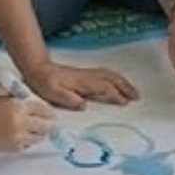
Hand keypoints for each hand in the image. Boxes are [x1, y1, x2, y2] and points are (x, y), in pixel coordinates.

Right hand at [0, 95, 54, 152]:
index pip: (43, 110)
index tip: (52, 115)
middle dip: (49, 125)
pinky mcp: (13, 147)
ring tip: (36, 130)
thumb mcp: (9, 100)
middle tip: (50, 124)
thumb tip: (43, 110)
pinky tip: (23, 135)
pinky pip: (28, 145)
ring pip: (39, 137)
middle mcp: (20, 122)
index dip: (49, 113)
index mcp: (19, 107)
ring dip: (40, 133)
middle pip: (46, 126)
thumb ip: (25, 104)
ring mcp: (17, 137)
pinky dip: (28, 140)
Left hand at [22, 59, 138, 109]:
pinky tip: (119, 84)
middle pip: (111, 79)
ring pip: (110, 75)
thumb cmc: (44, 83)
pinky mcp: (86, 74)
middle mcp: (87, 76)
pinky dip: (117, 79)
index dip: (115, 95)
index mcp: (81, 82)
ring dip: (123, 82)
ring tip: (133, 92)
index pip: (103, 88)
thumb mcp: (52, 93)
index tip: (125, 102)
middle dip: (125, 87)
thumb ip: (68, 99)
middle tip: (136, 97)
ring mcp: (87, 74)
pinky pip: (106, 74)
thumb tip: (83, 105)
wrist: (38, 69)